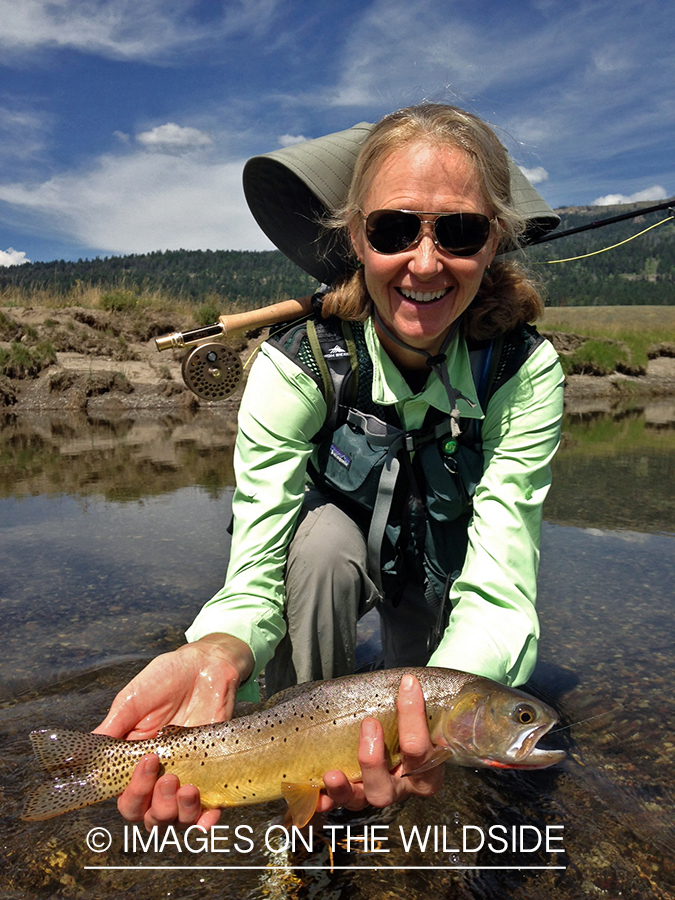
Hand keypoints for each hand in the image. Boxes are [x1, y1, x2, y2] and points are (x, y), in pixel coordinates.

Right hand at [94, 633, 253, 830]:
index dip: (132, 794)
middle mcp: (159, 774)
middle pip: (148, 814)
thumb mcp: (133, 698)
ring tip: (187, 787)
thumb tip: (82, 758)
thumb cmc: (167, 677)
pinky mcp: (213, 772)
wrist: (207, 664)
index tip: (146, 763)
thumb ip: (113, 728)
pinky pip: (208, 810)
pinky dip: (206, 819)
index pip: (125, 796)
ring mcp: (187, 774)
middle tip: (169, 776)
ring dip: (179, 812)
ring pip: (176, 818)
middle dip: (156, 804)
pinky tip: (209, 815)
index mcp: (135, 759)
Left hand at [319, 673, 443, 812]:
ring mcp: (376, 791)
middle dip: (373, 761)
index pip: (420, 749)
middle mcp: (401, 787)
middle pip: (387, 789)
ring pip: (361, 800)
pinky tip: (316, 797)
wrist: (411, 741)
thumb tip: (408, 681)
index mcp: (425, 770)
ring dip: (344, 789)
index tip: (407, 684)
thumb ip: (417, 707)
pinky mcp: (355, 792)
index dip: (413, 716)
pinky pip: (339, 802)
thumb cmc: (415, 725)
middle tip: (369, 724)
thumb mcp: (426, 719)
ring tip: (331, 775)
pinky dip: (326, 800)